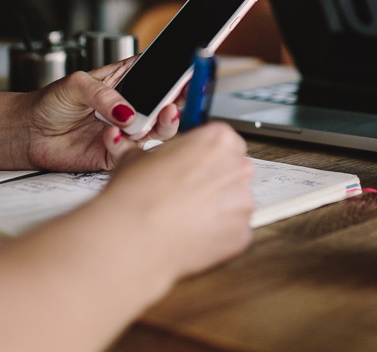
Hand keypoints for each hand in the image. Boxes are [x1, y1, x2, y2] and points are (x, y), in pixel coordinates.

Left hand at [23, 57, 182, 171]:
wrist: (28, 133)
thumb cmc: (50, 103)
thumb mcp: (75, 85)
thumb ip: (103, 95)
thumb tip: (126, 112)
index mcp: (125, 81)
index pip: (157, 75)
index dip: (173, 77)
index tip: (185, 77)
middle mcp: (131, 106)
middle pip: (165, 105)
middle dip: (176, 104)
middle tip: (175, 103)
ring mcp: (126, 130)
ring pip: (158, 131)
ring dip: (161, 125)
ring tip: (155, 118)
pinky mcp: (116, 153)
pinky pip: (132, 152)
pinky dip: (125, 144)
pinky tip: (110, 135)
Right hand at [103, 123, 255, 280]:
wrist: (132, 237)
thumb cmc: (135, 195)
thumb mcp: (141, 155)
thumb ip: (165, 153)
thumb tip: (161, 160)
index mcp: (220, 139)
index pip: (223, 143)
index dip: (204, 157)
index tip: (192, 167)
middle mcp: (239, 167)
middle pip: (234, 171)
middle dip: (215, 181)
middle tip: (188, 194)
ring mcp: (243, 203)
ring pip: (235, 202)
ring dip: (218, 208)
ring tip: (186, 217)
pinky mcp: (242, 234)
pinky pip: (233, 230)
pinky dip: (218, 233)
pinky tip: (192, 234)